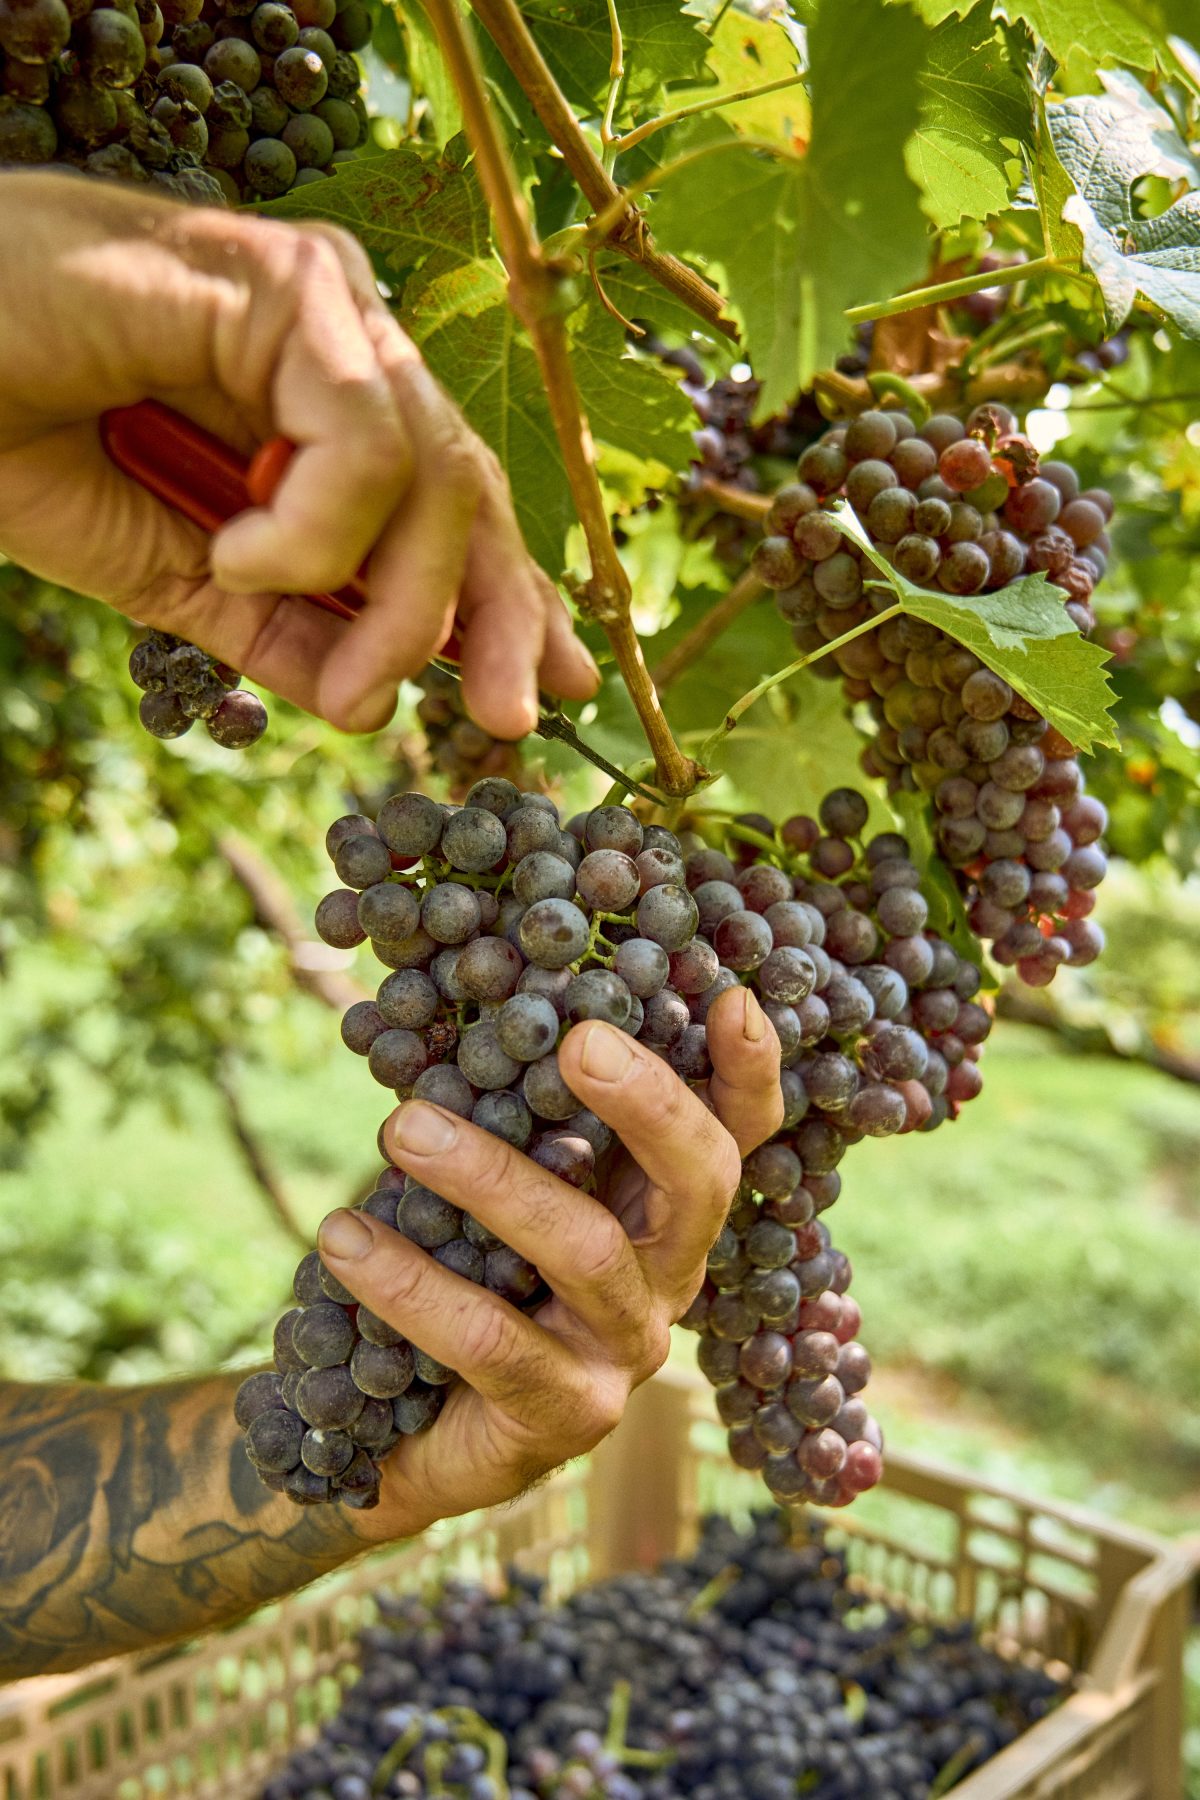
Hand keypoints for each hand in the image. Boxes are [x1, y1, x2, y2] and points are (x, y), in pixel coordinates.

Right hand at [0, 172, 598, 737]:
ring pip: (433, 477)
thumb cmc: (18, 433)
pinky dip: (311, 525)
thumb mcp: (175, 574)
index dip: (510, 598)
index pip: (451, 508)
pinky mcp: (290, 281)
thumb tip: (373, 702)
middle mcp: (344, 342)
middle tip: (505, 718)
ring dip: (383, 596)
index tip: (549, 688)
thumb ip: (279, 629)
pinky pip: (364, 439)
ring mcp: (326, 304)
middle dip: (500, 616)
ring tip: (264, 609)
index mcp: (322, 403)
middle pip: (470, 492)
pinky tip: (234, 547)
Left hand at [314, 986, 782, 1540]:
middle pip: (699, 1183)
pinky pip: (490, 1341)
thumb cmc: (455, 1273)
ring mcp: (624, 1352)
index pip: (733, 1136)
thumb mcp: (493, 1185)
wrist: (399, 1432)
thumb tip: (476, 1003)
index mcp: (660, 1211)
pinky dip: (410, 1283)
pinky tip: (342, 1237)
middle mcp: (667, 1279)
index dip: (748, 1073)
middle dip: (650, 1104)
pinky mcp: (562, 1416)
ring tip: (401, 1128)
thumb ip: (515, 1117)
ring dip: (490, 1178)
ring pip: (585, 1250)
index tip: (733, 1000)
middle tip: (578, 1042)